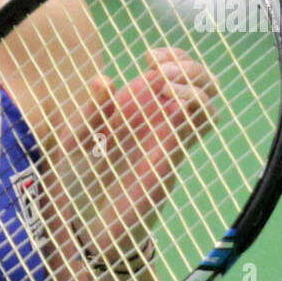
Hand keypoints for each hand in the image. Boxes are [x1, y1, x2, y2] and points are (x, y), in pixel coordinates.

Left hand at [51, 47, 217, 261]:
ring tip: (167, 88)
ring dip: (196, 84)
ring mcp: (169, 137)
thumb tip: (105, 79)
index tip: (150, 57)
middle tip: (160, 72)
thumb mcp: (73, 141)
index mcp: (137, 107)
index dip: (172, 56)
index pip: (172, 69)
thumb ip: (88, 112)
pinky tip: (176, 106)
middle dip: (188, 66)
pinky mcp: (172, 157)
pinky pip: (200, 127)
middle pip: (199, 80)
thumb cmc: (79, 180)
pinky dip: (197, 108)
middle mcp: (158, 119)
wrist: (88, 224)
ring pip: (209, 100)